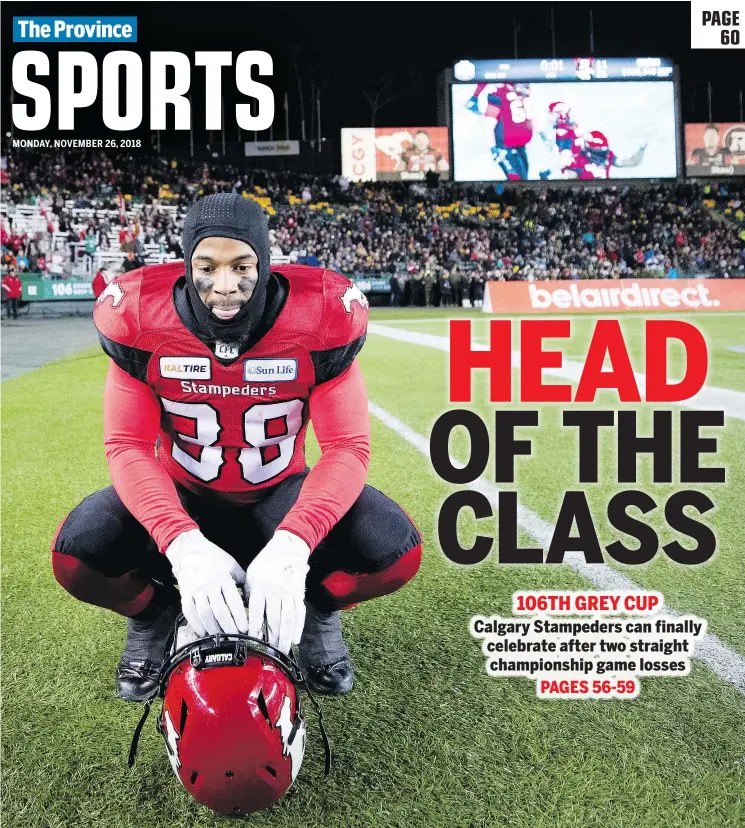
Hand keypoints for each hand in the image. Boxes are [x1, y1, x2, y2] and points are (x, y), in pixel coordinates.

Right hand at [166, 529, 248, 636]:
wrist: (189, 550)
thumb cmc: (213, 557)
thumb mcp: (232, 565)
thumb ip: (242, 580)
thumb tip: (252, 597)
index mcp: (223, 577)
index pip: (233, 601)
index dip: (240, 616)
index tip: (246, 628)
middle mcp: (209, 585)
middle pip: (219, 611)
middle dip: (229, 627)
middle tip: (236, 637)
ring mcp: (195, 590)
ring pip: (205, 614)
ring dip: (214, 629)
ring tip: (222, 638)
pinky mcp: (184, 595)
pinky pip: (189, 613)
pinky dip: (196, 625)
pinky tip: (203, 633)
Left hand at [244, 530, 309, 653]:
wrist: (288, 547)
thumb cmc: (266, 562)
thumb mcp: (252, 574)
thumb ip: (248, 594)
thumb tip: (240, 614)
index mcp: (260, 585)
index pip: (256, 609)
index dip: (254, 626)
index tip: (251, 640)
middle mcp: (275, 589)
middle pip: (274, 617)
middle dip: (272, 637)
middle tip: (269, 653)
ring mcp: (289, 592)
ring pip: (288, 617)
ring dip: (285, 636)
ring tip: (282, 650)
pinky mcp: (299, 593)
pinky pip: (300, 613)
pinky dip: (298, 627)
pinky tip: (295, 639)